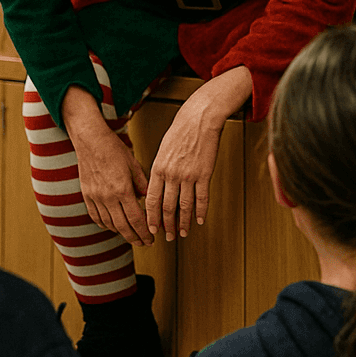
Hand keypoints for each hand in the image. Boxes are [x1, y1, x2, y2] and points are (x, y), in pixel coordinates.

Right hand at [61, 87, 152, 246]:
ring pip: (109, 224)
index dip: (145, 232)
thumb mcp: (134, 164)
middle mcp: (108, 197)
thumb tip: (148, 199)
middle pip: (123, 226)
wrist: (90, 141)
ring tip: (131, 236)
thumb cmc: (114, 149)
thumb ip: (142, 184)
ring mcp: (95, 198)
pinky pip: (96, 217)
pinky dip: (106, 225)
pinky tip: (113, 226)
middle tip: (144, 243)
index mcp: (122, 190)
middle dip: (135, 238)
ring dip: (121, 233)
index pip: (136, 219)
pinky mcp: (86, 196)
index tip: (151, 239)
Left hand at [147, 67, 252, 239]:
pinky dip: (200, 212)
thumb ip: (159, 170)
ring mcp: (188, 176)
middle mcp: (171, 175)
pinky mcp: (204, 174)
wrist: (199, 119)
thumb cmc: (180, 132)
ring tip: (182, 233)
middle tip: (167, 237)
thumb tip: (155, 187)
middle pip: (167, 207)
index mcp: (158, 168)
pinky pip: (202, 198)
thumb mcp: (162, 150)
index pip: (151, 200)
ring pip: (184, 206)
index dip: (151, 217)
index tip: (151, 229)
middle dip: (166, 225)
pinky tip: (199, 221)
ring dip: (182, 223)